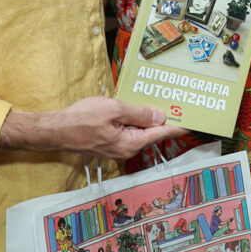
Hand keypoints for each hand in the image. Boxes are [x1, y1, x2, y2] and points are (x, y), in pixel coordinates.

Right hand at [0, 97, 187, 159]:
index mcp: (131, 143)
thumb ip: (138, 113)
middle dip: (165, 119)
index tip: (194, 122)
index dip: (178, 125)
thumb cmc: (81, 119)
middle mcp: (127, 149)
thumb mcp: (114, 110)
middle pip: (152, 132)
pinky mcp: (111, 142)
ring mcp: (119, 147)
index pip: (161, 133)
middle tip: (179, 105)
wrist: (56, 130)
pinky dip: (135, 120)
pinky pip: (129, 130)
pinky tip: (137, 108)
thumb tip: (160, 116)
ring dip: (149, 118)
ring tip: (160, 102)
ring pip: (140, 131)